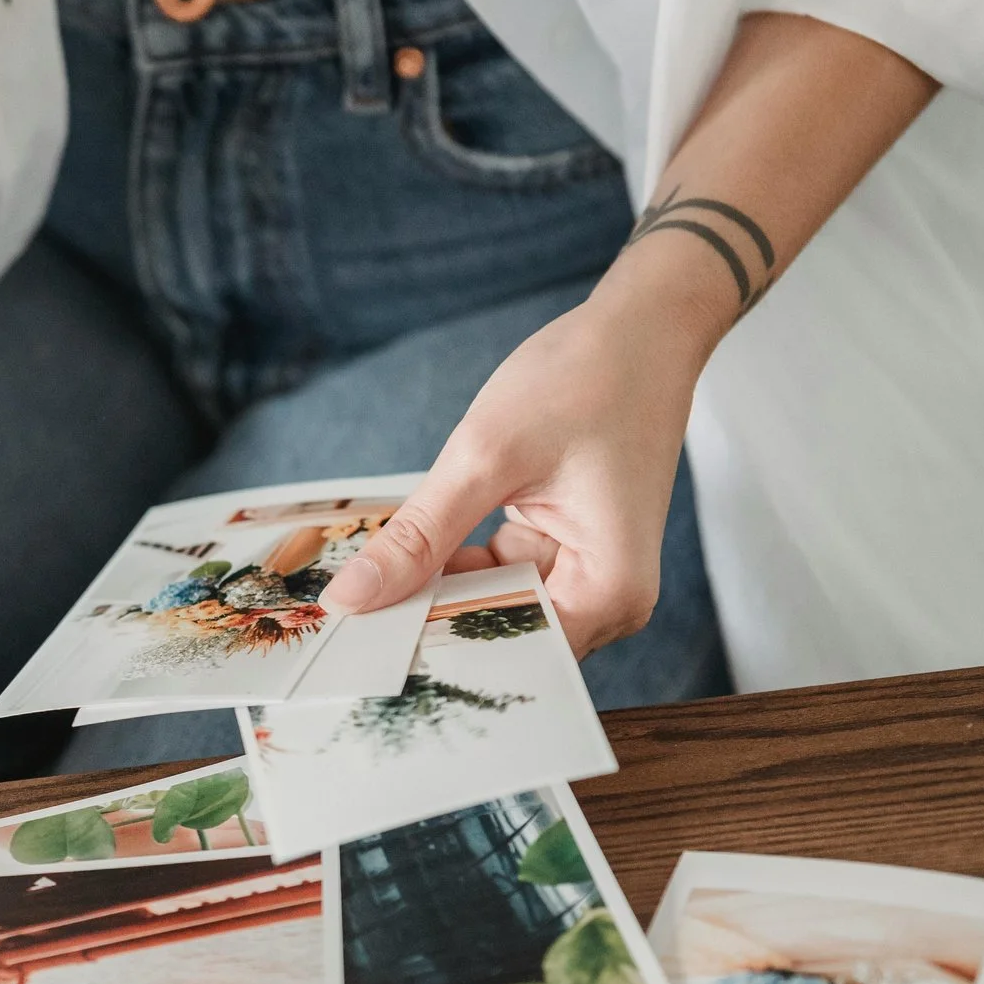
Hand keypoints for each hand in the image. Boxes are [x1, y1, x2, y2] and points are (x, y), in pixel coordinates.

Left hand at [320, 273, 727, 657]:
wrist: (640, 328)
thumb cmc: (588, 379)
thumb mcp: (487, 457)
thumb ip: (420, 535)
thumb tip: (352, 596)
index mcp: (609, 591)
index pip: (510, 655)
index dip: (433, 655)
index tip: (360, 655)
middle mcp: (604, 596)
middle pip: (498, 636)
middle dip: (425, 626)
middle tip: (343, 626)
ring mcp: (581, 573)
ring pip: (488, 607)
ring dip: (430, 594)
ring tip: (358, 596)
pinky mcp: (558, 548)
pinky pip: (492, 576)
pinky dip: (449, 564)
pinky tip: (397, 556)